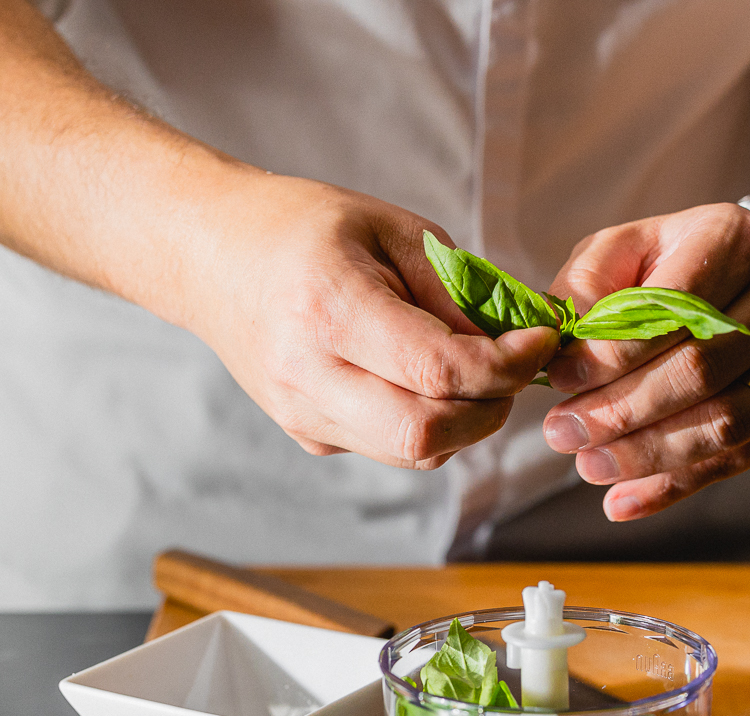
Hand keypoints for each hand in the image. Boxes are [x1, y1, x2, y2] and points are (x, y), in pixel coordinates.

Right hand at [198, 174, 558, 468]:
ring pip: (414, 453)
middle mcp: (308, 374)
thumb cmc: (302, 228)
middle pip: (427, 434)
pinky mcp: (307, 435)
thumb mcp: (391, 230)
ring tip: (475, 374)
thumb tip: (522, 340)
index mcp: (329, 309)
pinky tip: (421, 380)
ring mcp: (302, 414)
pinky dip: (427, 422)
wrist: (210, 256)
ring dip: (464, 423)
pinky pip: (389, 447)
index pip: (439, 370)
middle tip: (513, 370)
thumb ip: (457, 292)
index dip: (507, 366)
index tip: (539, 341)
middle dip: (491, 409)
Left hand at [540, 202, 749, 518]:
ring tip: (587, 465)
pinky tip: (622, 502)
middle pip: (699, 371)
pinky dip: (673, 488)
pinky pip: (734, 461)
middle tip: (562, 433)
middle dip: (622, 411)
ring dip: (647, 455)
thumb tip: (556, 341)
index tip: (559, 379)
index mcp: (736, 240)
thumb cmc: (674, 265)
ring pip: (724, 425)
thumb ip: (585, 284)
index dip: (612, 351)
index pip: (673, 305)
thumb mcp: (626, 249)